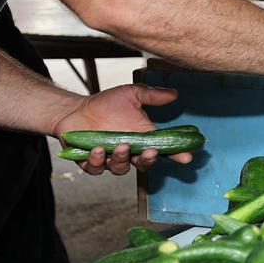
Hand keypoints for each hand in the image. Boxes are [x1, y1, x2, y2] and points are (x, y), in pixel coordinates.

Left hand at [53, 83, 187, 176]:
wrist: (77, 110)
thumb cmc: (106, 104)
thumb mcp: (131, 94)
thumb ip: (152, 96)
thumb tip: (174, 93)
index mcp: (143, 138)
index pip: (164, 149)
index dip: (177, 154)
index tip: (186, 157)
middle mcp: (129, 151)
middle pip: (145, 163)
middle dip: (149, 160)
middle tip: (151, 151)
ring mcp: (110, 158)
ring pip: (121, 168)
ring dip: (122, 159)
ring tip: (121, 146)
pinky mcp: (90, 162)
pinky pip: (96, 168)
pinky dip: (97, 161)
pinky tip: (97, 149)